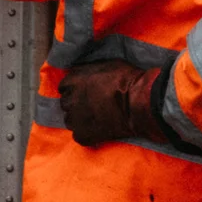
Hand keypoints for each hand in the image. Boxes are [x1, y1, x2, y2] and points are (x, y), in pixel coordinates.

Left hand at [58, 60, 172, 147]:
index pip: (64, 86)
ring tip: (95, 119)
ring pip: (70, 120)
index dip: (75, 89)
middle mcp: (70, 98)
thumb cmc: (127, 80)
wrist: (137, 103)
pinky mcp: (83, 134)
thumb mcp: (107, 64)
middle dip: (76, 104)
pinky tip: (98, 131)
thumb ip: (90, 71)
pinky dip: (87, 135)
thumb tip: (87, 75)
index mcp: (74, 80)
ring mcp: (75, 118)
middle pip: (66, 103)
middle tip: (92, 106)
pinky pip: (78, 136)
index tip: (85, 92)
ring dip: (79, 120)